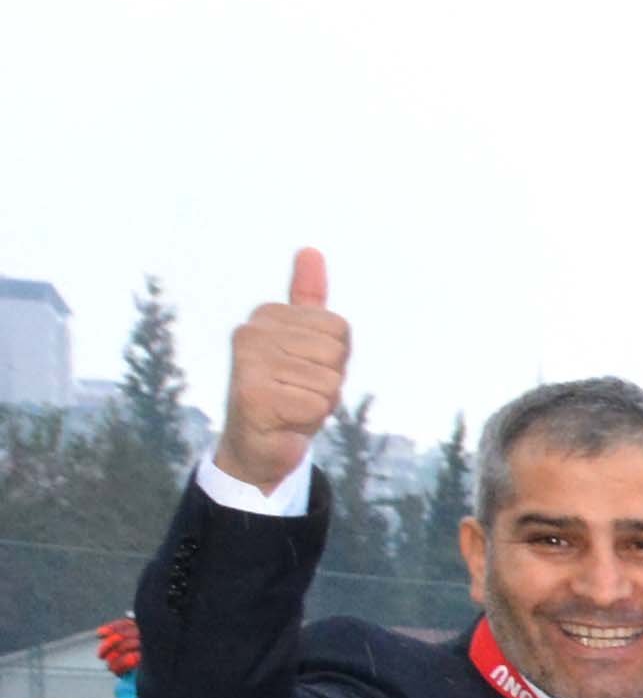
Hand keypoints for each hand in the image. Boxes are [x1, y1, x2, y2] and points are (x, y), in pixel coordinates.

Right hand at [217, 249, 350, 493]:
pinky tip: (284, 421)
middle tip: (298, 392)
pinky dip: (308, 421)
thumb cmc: (288, 392)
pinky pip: (316, 405)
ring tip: (290, 405)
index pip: (339, 329)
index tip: (305, 371)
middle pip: (336, 352)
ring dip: (318, 404)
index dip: (334, 359)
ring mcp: (248, 362)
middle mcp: (251, 331)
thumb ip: (308, 298)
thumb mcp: (305, 343)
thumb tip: (311, 251)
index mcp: (268, 315)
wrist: (257, 446)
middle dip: (329, 382)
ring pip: (329, 382)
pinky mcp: (252, 395)